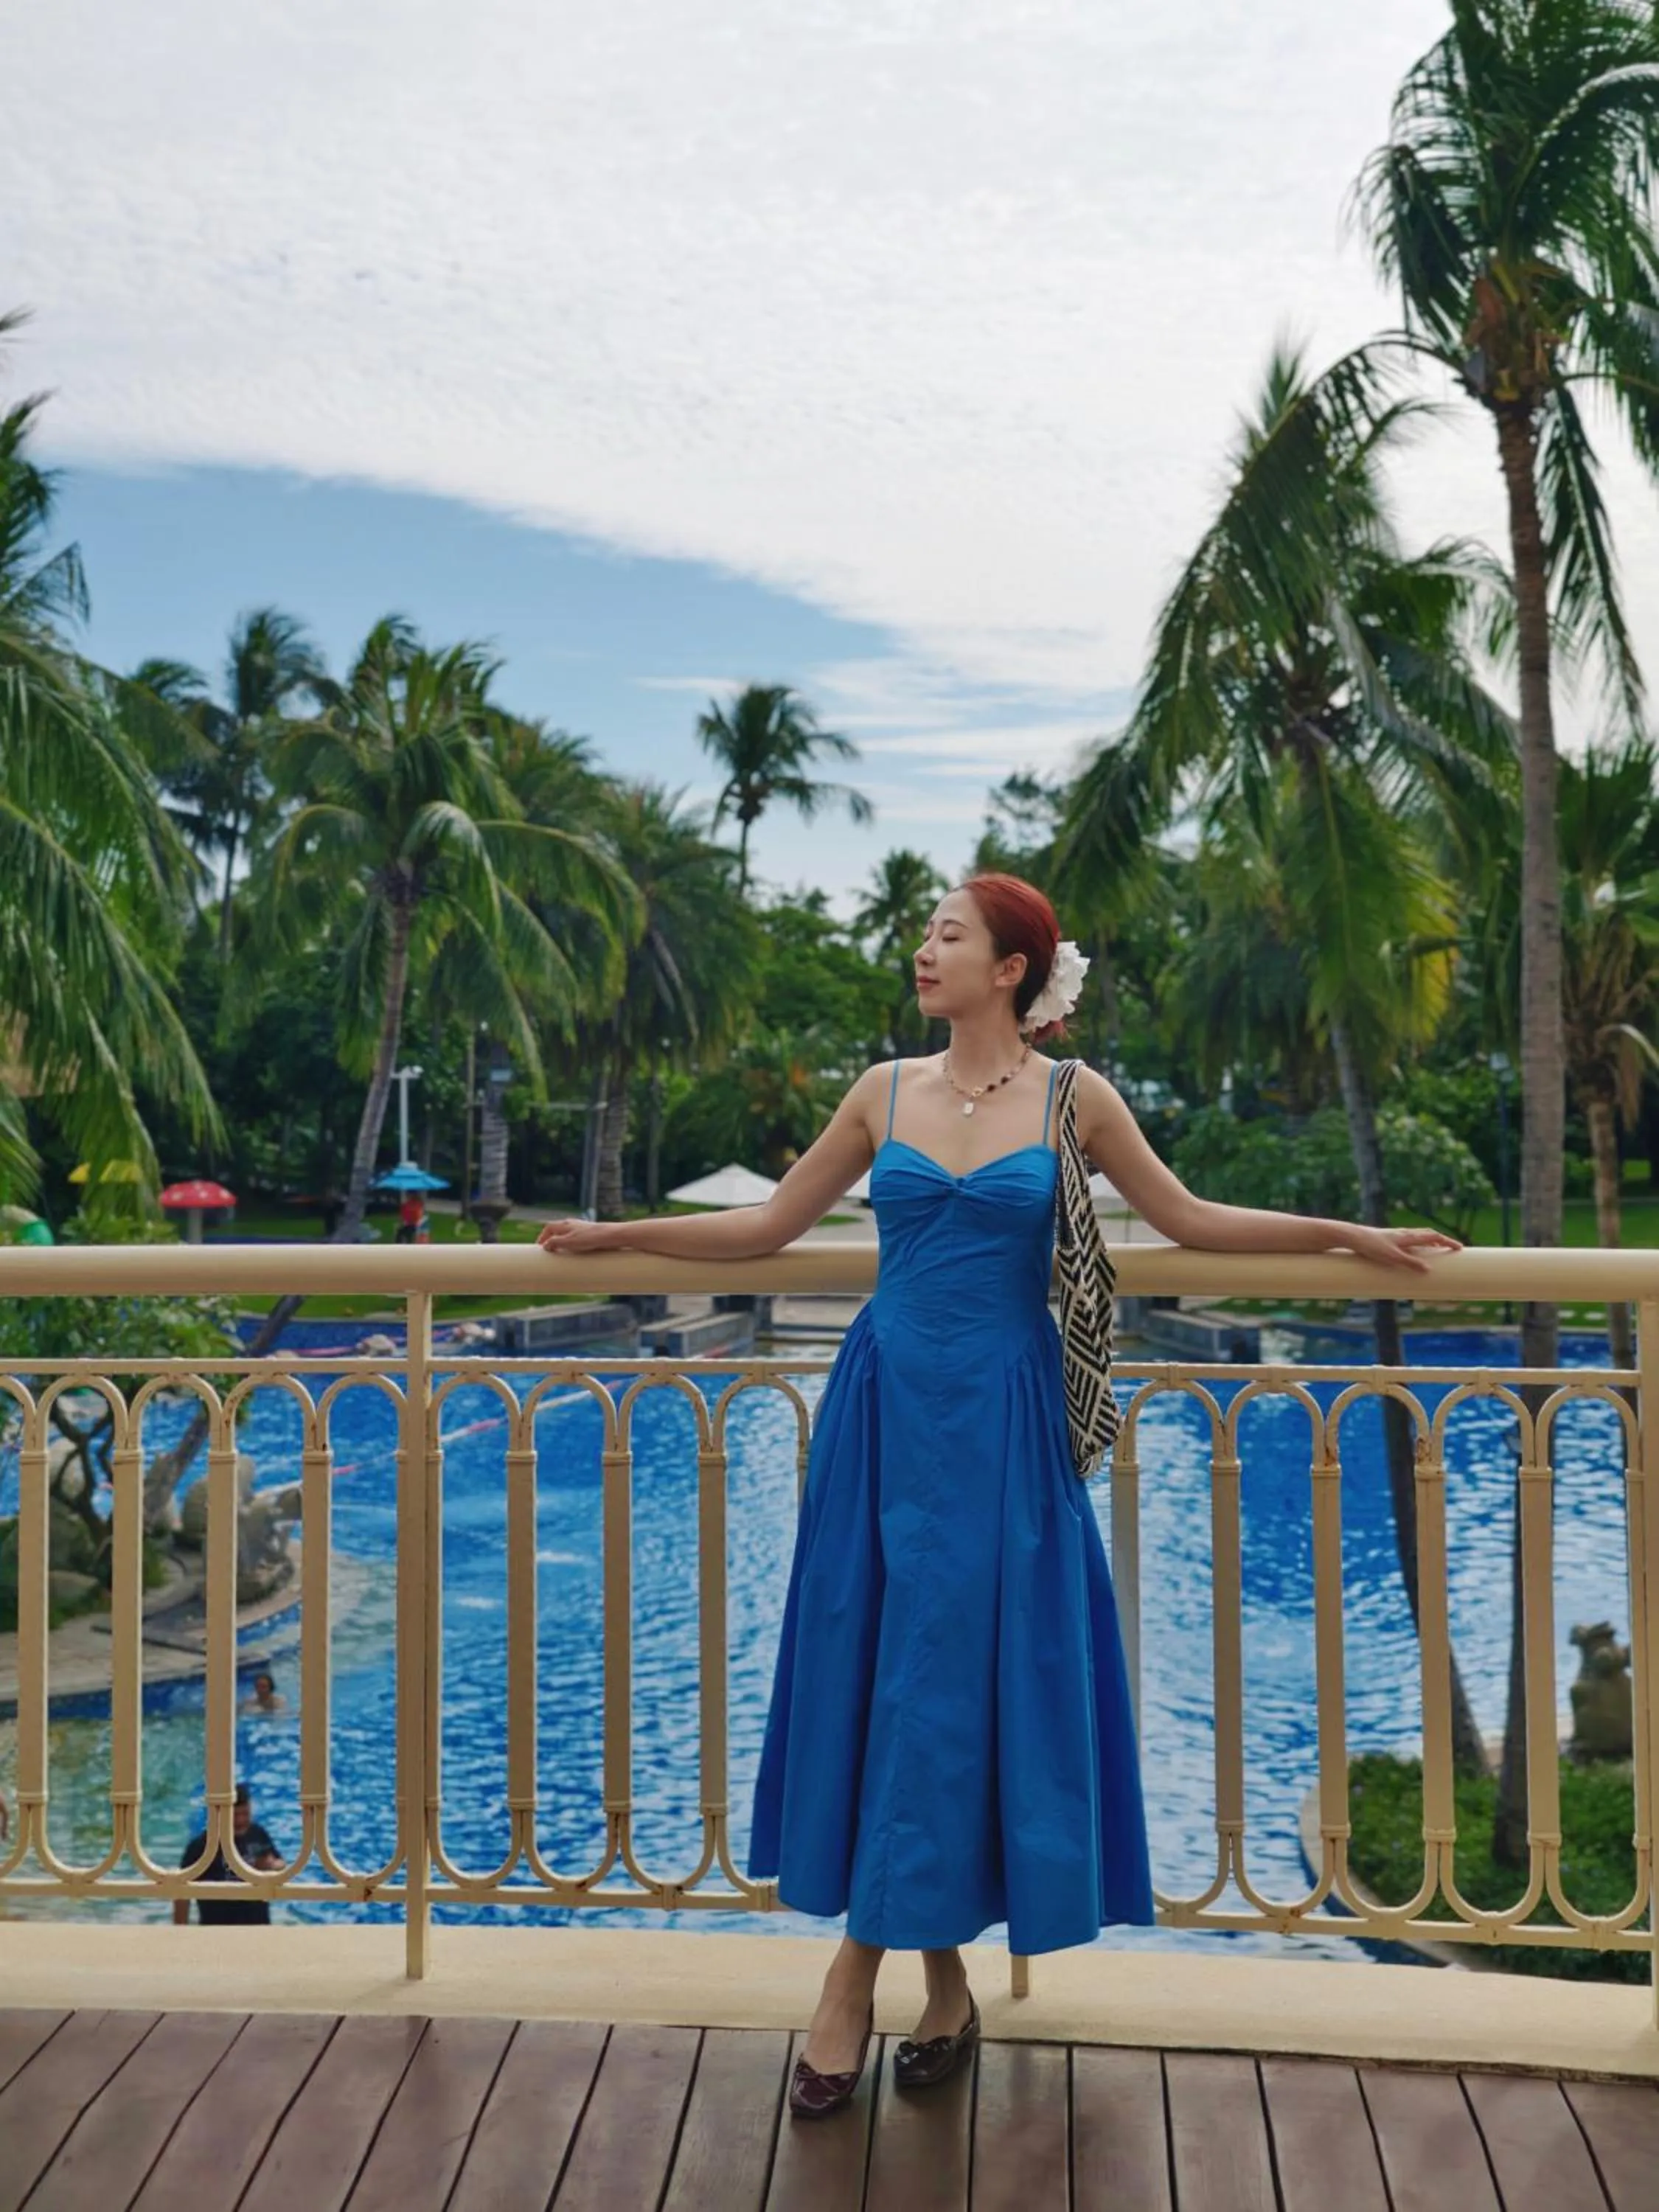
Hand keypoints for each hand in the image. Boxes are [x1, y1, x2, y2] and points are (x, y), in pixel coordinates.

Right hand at [536, 1216, 623, 1254]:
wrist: (610, 1236)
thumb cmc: (590, 1238)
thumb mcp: (569, 1242)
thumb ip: (555, 1243)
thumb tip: (545, 1246)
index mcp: (565, 1224)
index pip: (549, 1228)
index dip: (542, 1237)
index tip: (539, 1247)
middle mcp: (572, 1224)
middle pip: (557, 1230)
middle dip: (551, 1240)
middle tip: (549, 1251)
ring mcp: (581, 1229)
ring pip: (567, 1235)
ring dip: (561, 1243)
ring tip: (560, 1254)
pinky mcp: (589, 1235)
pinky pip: (576, 1239)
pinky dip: (571, 1245)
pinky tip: (575, 1254)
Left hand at [1337, 1224, 1462, 1274]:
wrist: (1351, 1236)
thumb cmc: (1371, 1246)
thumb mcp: (1392, 1258)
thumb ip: (1410, 1264)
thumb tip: (1429, 1270)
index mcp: (1409, 1236)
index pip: (1434, 1237)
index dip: (1448, 1242)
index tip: (1460, 1248)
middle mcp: (1404, 1233)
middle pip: (1427, 1235)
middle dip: (1441, 1241)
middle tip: (1451, 1248)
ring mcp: (1395, 1235)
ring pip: (1417, 1237)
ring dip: (1429, 1243)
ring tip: (1435, 1252)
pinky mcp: (1387, 1239)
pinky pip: (1407, 1240)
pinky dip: (1416, 1245)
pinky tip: (1411, 1253)